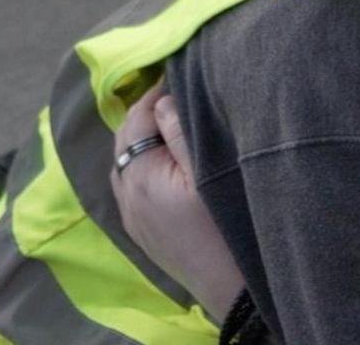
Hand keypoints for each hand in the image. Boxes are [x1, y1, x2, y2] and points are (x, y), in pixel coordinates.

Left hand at [110, 87, 244, 322]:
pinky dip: (142, 162)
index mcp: (139, 173)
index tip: (180, 70)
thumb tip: (162, 100)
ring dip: (142, 137)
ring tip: (171, 121)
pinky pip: (131, 184)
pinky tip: (166, 161)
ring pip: (126, 162)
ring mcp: (132, 216)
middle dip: (145, 111)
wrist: (234, 290)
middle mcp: (126, 194)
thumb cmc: (227, 225)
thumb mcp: (209, 170)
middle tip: (176, 89)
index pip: (139, 116)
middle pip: (125, 137)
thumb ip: (181, 131)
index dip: (157, 89)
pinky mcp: (143, 232)